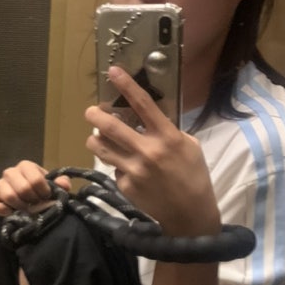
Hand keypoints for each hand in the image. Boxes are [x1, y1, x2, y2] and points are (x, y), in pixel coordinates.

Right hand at [0, 160, 71, 216]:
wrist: (26, 200)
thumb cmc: (40, 191)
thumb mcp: (52, 187)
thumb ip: (61, 184)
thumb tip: (63, 183)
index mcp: (26, 166)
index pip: (36, 179)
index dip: (43, 192)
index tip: (46, 197)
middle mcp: (10, 172)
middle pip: (23, 189)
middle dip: (33, 201)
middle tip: (36, 205)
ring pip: (8, 196)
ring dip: (20, 207)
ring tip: (26, 210)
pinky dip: (0, 209)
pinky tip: (10, 213)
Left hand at [85, 66, 219, 236]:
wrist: (189, 213)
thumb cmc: (193, 175)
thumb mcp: (189, 146)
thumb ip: (167, 131)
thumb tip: (146, 117)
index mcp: (167, 137)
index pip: (143, 105)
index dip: (127, 85)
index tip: (113, 71)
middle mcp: (147, 151)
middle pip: (110, 126)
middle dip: (95, 115)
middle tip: (91, 112)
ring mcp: (133, 170)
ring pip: (100, 148)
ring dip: (95, 139)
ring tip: (97, 138)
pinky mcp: (124, 186)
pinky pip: (113, 168)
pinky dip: (116, 164)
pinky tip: (126, 169)